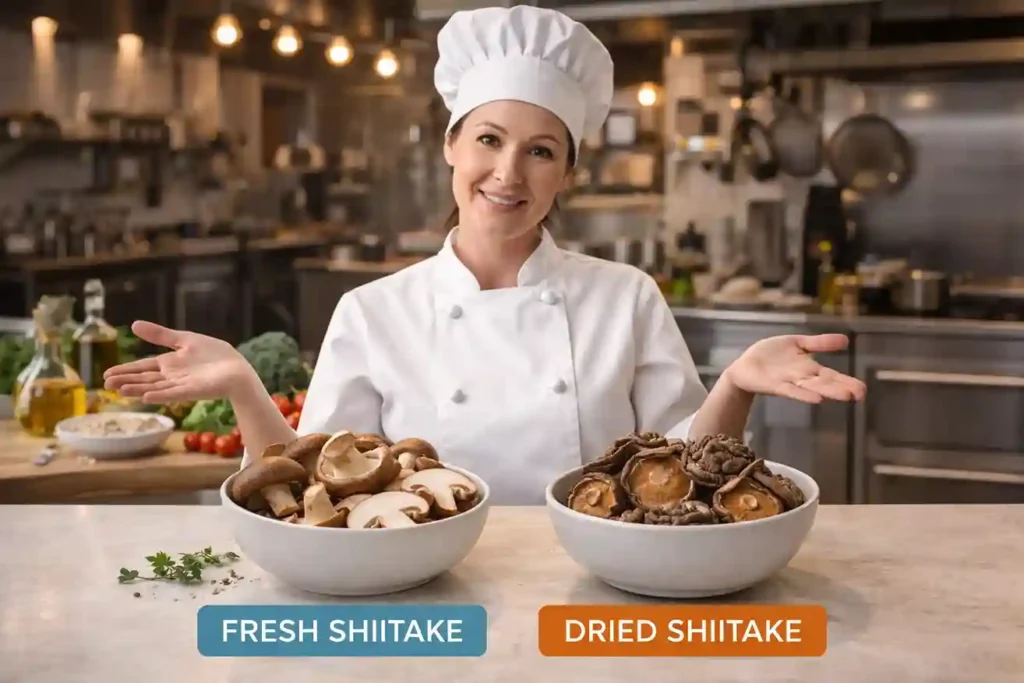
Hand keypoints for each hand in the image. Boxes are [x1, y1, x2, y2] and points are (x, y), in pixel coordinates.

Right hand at [103, 321, 252, 403]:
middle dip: (126, 381)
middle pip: (144, 379)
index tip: (106, 375)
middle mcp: (171, 377)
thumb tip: (133, 324)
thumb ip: (160, 335)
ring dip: (137, 390)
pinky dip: (160, 395)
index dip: (126, 370)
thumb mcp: (184, 340)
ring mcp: (181, 385)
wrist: (238, 369)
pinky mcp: (193, 391)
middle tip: (106, 384)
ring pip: (155, 388)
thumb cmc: (215, 355)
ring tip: (119, 391)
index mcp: (169, 364)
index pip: (143, 367)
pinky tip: (147, 396)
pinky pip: (174, 394)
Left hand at [722, 334, 865, 403]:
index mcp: (810, 368)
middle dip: (842, 388)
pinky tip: (816, 400)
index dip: (847, 382)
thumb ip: (819, 343)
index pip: (833, 376)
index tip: (863, 390)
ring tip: (845, 396)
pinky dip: (803, 394)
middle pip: (825, 384)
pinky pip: (791, 391)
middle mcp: (803, 378)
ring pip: (812, 388)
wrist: (745, 366)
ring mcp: (789, 382)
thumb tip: (846, 340)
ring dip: (828, 392)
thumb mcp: (797, 343)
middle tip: (860, 395)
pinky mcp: (774, 385)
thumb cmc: (771, 356)